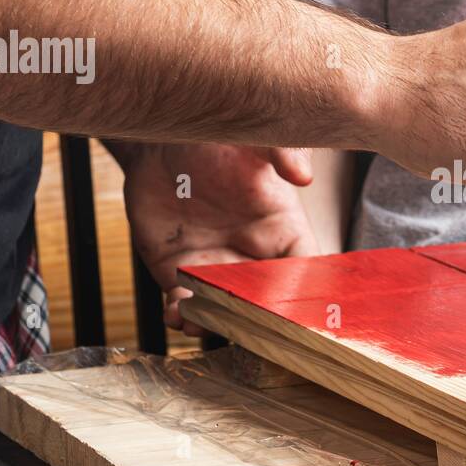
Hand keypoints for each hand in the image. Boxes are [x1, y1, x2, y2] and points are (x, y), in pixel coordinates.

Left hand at [122, 143, 319, 334]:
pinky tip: (175, 312)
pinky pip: (184, 304)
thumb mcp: (254, 140)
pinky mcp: (176, 271)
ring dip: (216, 324)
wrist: (159, 140)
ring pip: (224, 311)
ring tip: (202, 323)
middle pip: (266, 301)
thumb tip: (304, 176)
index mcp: (281, 228)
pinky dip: (180, 315)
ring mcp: (214, 266)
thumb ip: (282, 153)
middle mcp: (251, 254)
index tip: (298, 307)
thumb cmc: (215, 138)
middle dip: (258, 320)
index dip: (306, 290)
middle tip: (247, 327)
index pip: (305, 268)